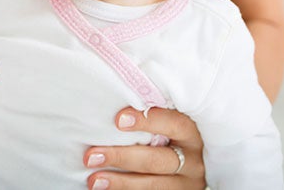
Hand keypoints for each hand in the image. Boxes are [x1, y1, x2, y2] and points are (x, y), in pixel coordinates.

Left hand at [84, 107, 205, 188]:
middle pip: (157, 160)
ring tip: (93, 180)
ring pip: (153, 185)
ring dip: (120, 182)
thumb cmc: (166, 135)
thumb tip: (108, 102)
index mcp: (189, 134)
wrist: (186, 168)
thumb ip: (149, 115)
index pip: (174, 124)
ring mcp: (185, 183)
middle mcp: (192, 161)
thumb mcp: (166, 125)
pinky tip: (105, 189)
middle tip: (91, 156)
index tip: (118, 120)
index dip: (147, 121)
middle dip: (122, 158)